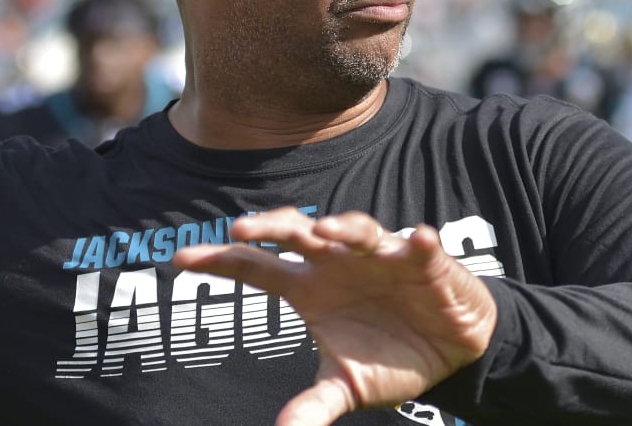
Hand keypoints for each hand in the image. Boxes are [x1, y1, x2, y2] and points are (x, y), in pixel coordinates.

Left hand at [173, 208, 496, 425]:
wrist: (451, 350)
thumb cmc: (390, 356)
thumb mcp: (348, 385)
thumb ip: (314, 405)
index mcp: (310, 287)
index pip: (257, 268)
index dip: (221, 261)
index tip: (180, 260)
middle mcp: (337, 262)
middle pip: (297, 233)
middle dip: (271, 227)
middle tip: (241, 229)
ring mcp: (379, 256)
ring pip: (355, 229)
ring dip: (343, 228)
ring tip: (328, 231)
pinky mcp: (424, 259)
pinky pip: (418, 247)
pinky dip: (417, 242)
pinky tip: (417, 239)